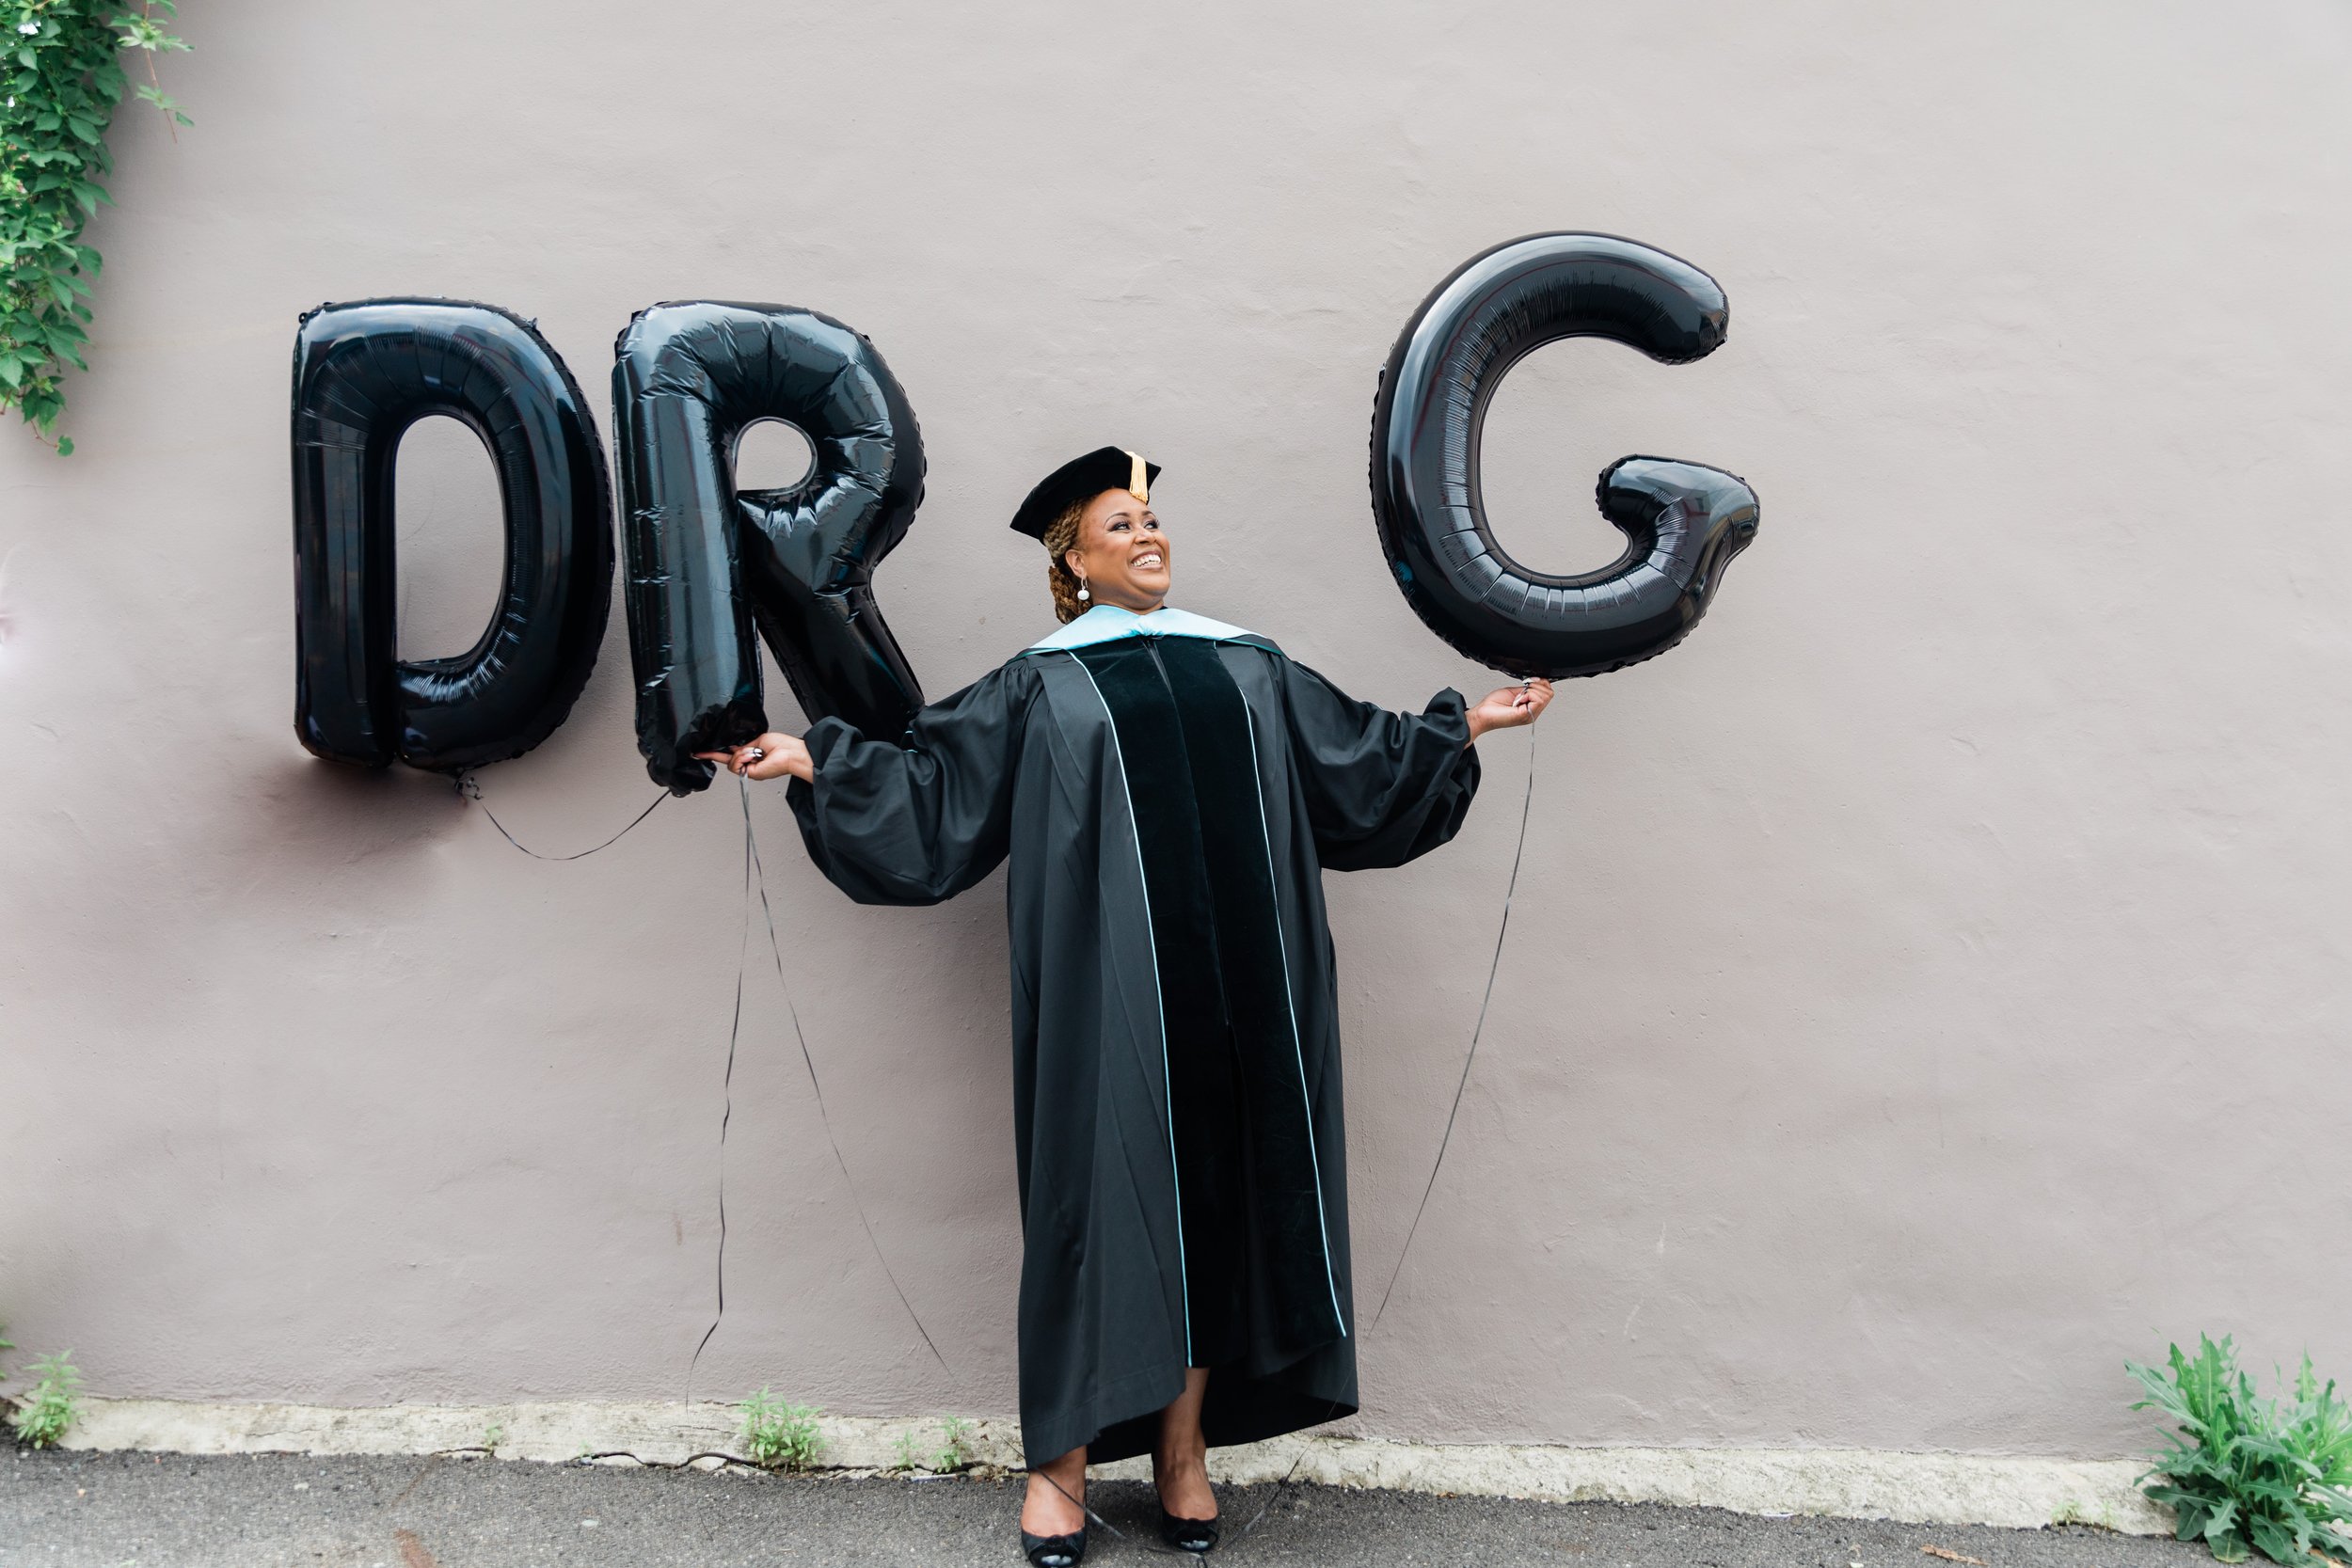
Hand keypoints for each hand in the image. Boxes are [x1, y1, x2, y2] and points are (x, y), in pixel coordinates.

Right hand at [693, 731, 811, 782]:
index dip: (714, 754)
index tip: (700, 752)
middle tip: (748, 751)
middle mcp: (748, 765)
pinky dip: (743, 758)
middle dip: (734, 753)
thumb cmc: (781, 745)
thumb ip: (743, 746)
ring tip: (755, 753)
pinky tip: (753, 756)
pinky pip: (736, 766)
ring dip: (741, 754)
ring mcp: (749, 771)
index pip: (729, 755)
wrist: (790, 753)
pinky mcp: (750, 774)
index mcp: (750, 755)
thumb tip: (732, 748)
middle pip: (728, 760)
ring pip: (731, 763)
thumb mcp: (757, 741)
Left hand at [1465, 678, 1553, 742]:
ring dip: (1531, 690)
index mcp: (1531, 707)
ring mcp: (1530, 715)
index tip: (1528, 682)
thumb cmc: (1492, 706)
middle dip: (1537, 686)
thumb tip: (1536, 683)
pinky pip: (1537, 700)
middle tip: (1523, 691)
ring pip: (1546, 696)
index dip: (1540, 682)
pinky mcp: (1525, 715)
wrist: (1482, 715)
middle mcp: (1533, 712)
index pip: (1548, 692)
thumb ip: (1527, 689)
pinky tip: (1517, 700)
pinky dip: (1527, 695)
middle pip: (1550, 693)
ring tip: (1519, 697)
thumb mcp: (1514, 692)